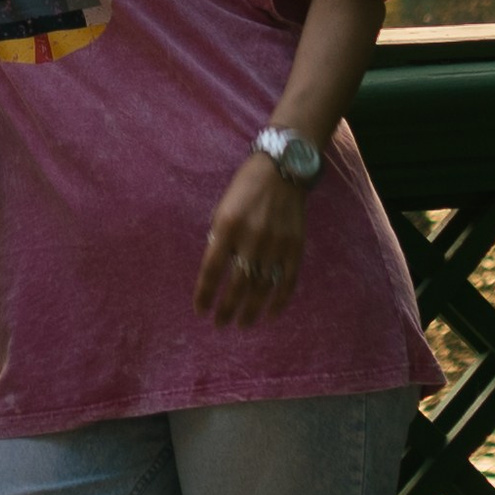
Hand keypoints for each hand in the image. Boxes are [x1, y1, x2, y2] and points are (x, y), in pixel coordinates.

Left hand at [194, 149, 308, 329]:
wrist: (283, 169)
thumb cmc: (246, 188)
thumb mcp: (223, 208)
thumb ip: (220, 239)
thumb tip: (216, 272)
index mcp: (228, 226)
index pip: (211, 270)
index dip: (205, 294)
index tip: (200, 310)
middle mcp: (252, 238)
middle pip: (237, 285)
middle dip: (227, 309)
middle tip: (220, 324)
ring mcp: (276, 244)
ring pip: (262, 288)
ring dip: (251, 311)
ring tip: (242, 324)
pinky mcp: (295, 247)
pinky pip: (287, 281)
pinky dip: (279, 301)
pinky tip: (270, 314)